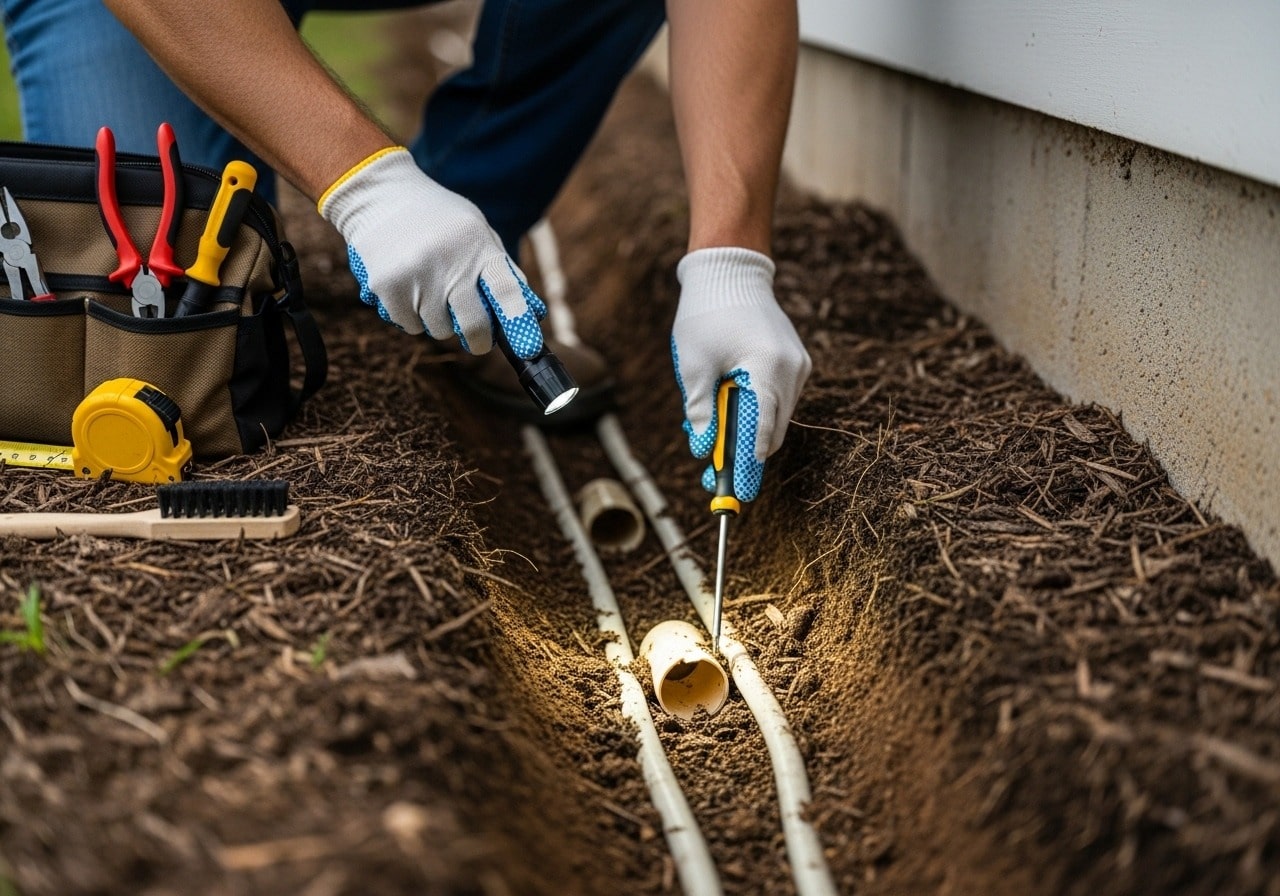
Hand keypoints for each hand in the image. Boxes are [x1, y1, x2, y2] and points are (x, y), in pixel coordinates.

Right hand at [319, 148, 546, 357]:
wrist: (379, 195)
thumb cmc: (436, 217)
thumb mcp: (475, 229)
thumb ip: (499, 266)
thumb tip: (531, 311)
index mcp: (477, 244)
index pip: (506, 291)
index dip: (518, 323)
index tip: (528, 350)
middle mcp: (449, 261)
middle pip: (473, 323)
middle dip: (478, 340)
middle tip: (477, 341)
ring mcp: (417, 275)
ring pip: (439, 329)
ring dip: (438, 321)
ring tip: (430, 291)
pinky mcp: (388, 287)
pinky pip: (411, 326)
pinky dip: (412, 317)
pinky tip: (409, 290)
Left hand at [671, 247, 810, 500]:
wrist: (729, 271)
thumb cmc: (706, 314)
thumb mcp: (694, 366)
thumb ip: (700, 410)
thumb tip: (704, 449)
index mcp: (768, 368)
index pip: (762, 429)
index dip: (747, 464)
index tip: (736, 492)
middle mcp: (791, 370)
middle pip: (772, 430)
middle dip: (743, 455)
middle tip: (714, 476)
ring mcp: (796, 366)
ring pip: (774, 417)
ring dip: (746, 434)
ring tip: (711, 446)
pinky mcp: (792, 362)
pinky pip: (774, 399)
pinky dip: (753, 413)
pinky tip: (725, 416)